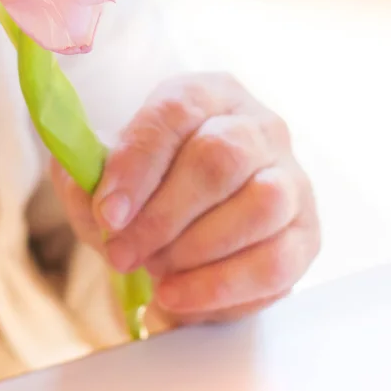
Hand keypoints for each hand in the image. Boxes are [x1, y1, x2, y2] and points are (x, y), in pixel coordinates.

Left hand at [50, 72, 319, 325]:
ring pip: (259, 206)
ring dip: (196, 250)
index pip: (175, 112)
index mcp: (203, 93)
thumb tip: (94, 197)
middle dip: (162, 216)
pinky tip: (179, 297)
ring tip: (155, 271)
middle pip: (219, 159)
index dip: (138, 163)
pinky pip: (277, 262)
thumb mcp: (100, 175)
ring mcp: (290, 177)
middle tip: (122, 254)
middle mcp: (256, 126)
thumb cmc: (142, 188)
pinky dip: (221, 287)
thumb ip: (84, 179)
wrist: (183, 222)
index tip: (107, 212)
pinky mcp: (306, 233)